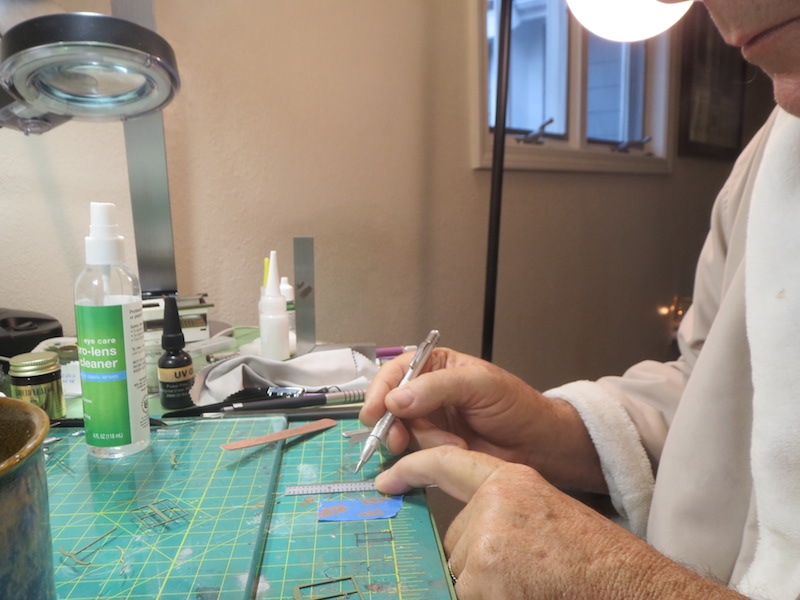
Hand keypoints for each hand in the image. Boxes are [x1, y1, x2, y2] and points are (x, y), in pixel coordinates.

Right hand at [361, 347, 603, 489]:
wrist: (539, 444)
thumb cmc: (516, 405)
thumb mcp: (479, 385)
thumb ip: (437, 388)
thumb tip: (395, 399)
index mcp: (436, 366)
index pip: (396, 372)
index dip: (381, 391)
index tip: (374, 412)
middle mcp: (428, 392)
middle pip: (391, 405)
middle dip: (395, 423)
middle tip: (399, 439)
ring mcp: (431, 421)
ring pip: (403, 432)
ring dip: (424, 441)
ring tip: (454, 445)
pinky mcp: (436, 449)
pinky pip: (417, 453)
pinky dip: (430, 456)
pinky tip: (454, 452)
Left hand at [376, 446, 742, 599]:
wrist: (628, 583)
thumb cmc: (594, 558)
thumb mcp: (545, 515)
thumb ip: (501, 513)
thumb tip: (465, 537)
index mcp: (512, 480)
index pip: (448, 463)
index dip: (412, 468)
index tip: (386, 480)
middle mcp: (494, 501)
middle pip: (453, 538)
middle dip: (475, 561)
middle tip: (521, 571)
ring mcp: (485, 538)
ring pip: (457, 571)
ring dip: (482, 585)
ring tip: (528, 583)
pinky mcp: (481, 574)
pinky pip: (462, 592)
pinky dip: (485, 596)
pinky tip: (524, 591)